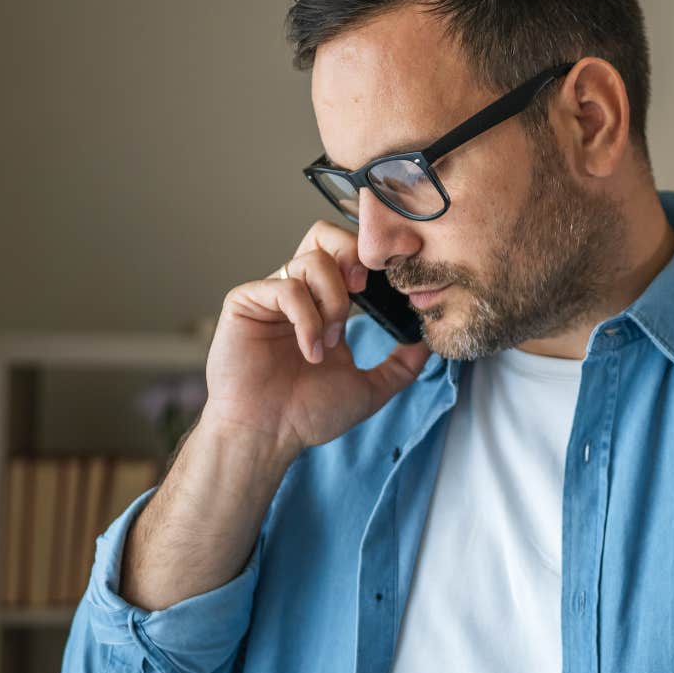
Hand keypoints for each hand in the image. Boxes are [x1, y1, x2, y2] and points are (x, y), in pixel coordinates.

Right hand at [202, 220, 430, 460]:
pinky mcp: (245, 302)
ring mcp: (269, 295)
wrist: (267, 437)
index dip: (372, 259)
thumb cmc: (307, 415)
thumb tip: (429, 342)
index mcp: (323, 304)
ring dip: (333, 301)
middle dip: (352, 255)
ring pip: (312, 260)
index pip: (347, 255)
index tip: (395, 281)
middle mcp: (297, 293)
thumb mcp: (369, 388)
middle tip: (364, 289)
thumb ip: (401, 365)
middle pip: (324, 235)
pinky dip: (307, 318)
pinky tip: (310, 350)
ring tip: (330, 343)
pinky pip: (286, 286)